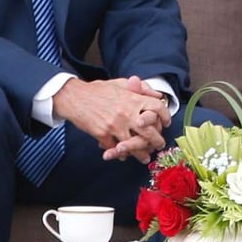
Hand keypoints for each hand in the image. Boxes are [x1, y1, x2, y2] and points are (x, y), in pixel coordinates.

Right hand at [52, 77, 170, 163]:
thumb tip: (158, 95)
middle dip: (157, 141)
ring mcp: (115, 126)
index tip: (166, 123)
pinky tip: (124, 156)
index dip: (166, 116)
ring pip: (134, 145)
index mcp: (133, 99)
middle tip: (159, 145)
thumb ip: (141, 88)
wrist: (75, 97)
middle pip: (150, 132)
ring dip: (141, 154)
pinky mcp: (103, 135)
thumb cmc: (98, 90)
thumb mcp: (122, 84)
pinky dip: (121, 154)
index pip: (158, 108)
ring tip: (145, 158)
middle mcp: (127, 114)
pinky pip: (116, 148)